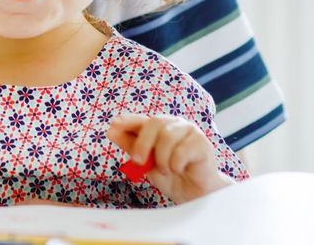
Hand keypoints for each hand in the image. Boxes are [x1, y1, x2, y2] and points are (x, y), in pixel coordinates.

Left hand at [107, 113, 233, 203]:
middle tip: (138, 161)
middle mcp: (174, 124)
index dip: (128, 121)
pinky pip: (182, 150)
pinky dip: (175, 164)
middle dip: (142, 143)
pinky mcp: (202, 143)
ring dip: (161, 158)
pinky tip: (178, 170)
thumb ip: (131, 146)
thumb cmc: (170, 174)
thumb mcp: (145, 162)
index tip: (113, 125)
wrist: (192, 192)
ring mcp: (189, 131)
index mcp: (159, 127)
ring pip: (168, 136)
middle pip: (154, 122)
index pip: (141, 119)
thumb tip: (111, 131)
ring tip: (165, 170)